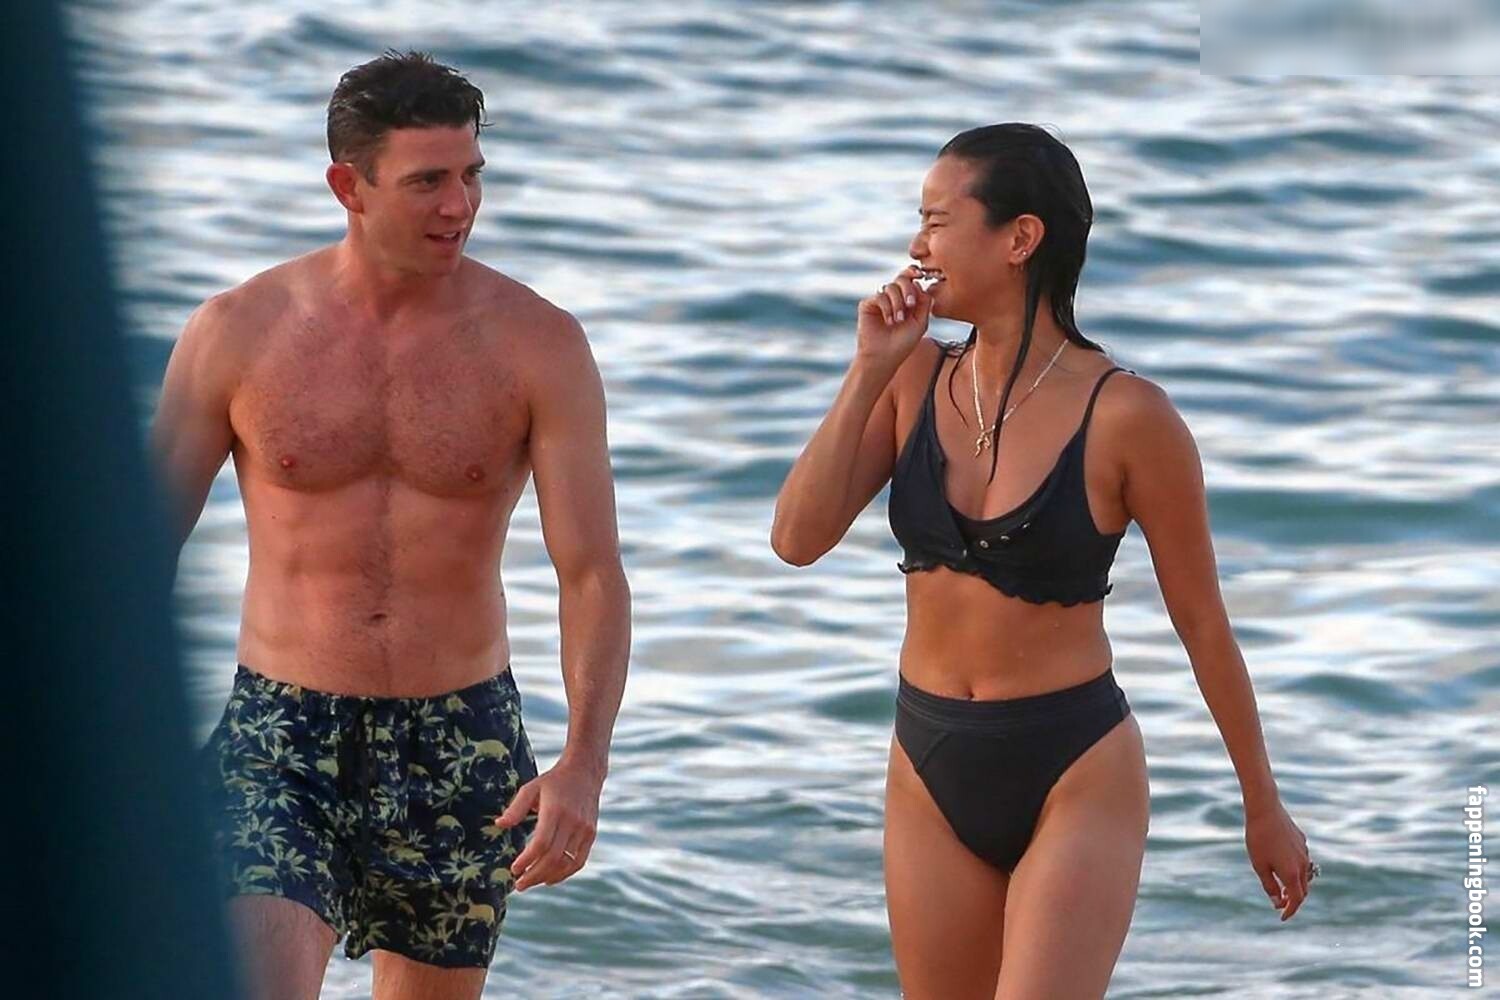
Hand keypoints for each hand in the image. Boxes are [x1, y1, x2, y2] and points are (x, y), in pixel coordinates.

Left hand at [494, 757, 602, 891]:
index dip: (527, 860)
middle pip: (553, 857)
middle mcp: (572, 822)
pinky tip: (550, 878)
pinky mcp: (591, 834)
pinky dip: (565, 874)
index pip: (541, 843)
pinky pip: (579, 861)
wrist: (585, 772)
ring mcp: (584, 829)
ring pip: (566, 863)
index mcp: (555, 810)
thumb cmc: (553, 781)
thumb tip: (499, 825)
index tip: (514, 869)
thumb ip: (515, 808)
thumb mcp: (531, 788)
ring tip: (531, 882)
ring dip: (547, 877)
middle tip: (518, 885)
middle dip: (534, 875)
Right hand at [855, 265, 932, 372]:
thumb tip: (920, 284)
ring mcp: (879, 300)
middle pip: (901, 279)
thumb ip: (924, 303)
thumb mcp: (920, 323)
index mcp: (906, 300)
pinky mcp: (867, 304)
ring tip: (899, 320)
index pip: (911, 280)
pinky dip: (887, 308)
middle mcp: (893, 298)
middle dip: (908, 289)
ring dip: (898, 303)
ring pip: (891, 287)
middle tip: (910, 305)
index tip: (920, 274)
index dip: (914, 273)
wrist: (883, 357)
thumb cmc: (903, 344)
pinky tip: (889, 321)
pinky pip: (879, 296)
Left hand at [1245, 798, 1312, 920]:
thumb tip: (1277, 903)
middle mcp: (1302, 864)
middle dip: (1294, 899)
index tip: (1282, 917)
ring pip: (1305, 875)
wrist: (1265, 810)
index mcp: (1292, 873)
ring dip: (1296, 884)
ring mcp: (1304, 852)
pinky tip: (1283, 863)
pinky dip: (1295, 868)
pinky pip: (1302, 860)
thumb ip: (1269, 886)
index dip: (1290, 911)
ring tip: (1282, 886)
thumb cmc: (1258, 839)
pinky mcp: (1302, 841)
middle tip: (1280, 902)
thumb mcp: (1259, 866)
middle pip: (1303, 889)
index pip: (1297, 900)